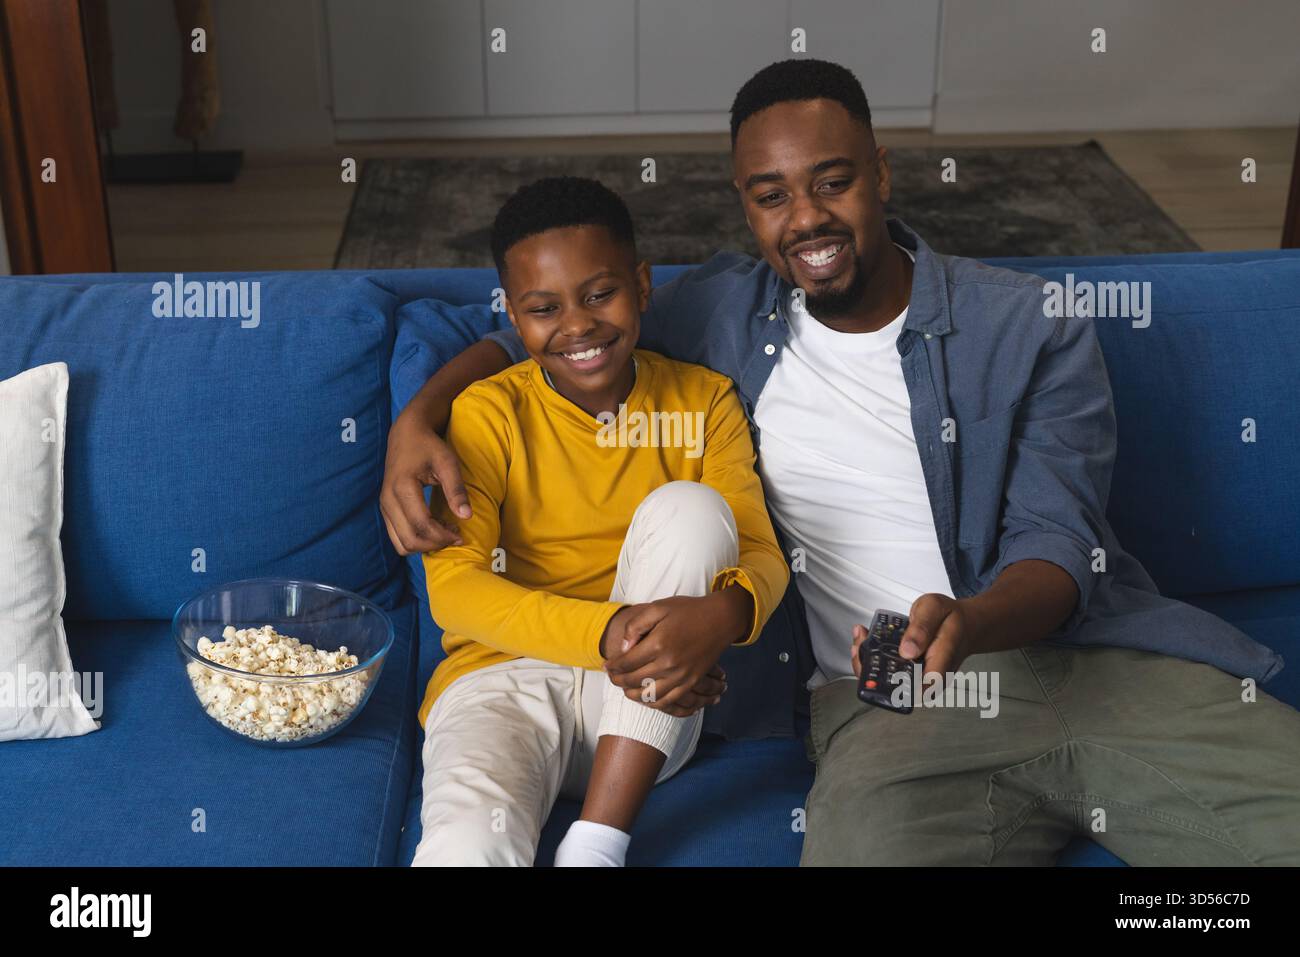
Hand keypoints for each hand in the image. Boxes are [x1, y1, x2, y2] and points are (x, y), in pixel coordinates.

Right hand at [380, 404, 470, 554]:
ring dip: (425, 546)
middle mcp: (388, 499)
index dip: (443, 536)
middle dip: (435, 544)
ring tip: (445, 532)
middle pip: (410, 539)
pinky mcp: (385, 510)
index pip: (422, 525)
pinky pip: (397, 537)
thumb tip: (467, 516)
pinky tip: (433, 528)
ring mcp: (384, 506)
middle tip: (455, 535)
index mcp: (402, 487)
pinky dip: (416, 540)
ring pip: (401, 543)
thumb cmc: (429, 446)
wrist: (406, 435)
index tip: (461, 535)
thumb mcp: (447, 463)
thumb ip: (456, 489)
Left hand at [604, 588, 750, 712]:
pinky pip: (669, 701)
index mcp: (657, 644)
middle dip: (618, 681)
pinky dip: (654, 703)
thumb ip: (636, 626)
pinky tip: (646, 697)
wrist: (720, 619)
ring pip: (649, 696)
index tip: (606, 666)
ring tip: (625, 689)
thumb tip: (624, 648)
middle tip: (611, 678)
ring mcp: (681, 675)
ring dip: (633, 695)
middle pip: (634, 681)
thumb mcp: (658, 607)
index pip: (626, 663)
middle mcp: (668, 664)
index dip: (613, 667)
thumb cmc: (687, 611)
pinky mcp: (691, 681)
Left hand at [850, 595, 984, 682]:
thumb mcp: (935, 608)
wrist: (964, 625)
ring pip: (888, 682)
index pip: (918, 689)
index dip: (892, 686)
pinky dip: (873, 658)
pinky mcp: (911, 673)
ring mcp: (919, 677)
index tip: (874, 668)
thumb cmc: (950, 617)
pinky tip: (865, 640)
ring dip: (868, 663)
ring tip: (860, 638)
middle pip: (897, 689)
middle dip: (871, 671)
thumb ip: (922, 627)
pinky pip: (888, 671)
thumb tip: (908, 652)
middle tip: (859, 645)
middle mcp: (929, 677)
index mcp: (941, 663)